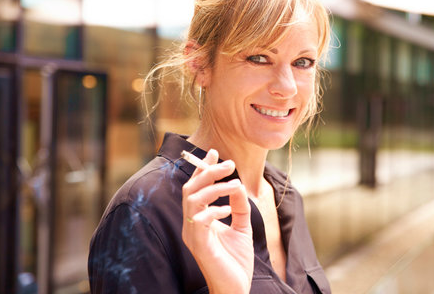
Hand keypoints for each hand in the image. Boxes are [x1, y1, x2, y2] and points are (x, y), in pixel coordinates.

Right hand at [182, 149, 253, 293]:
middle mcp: (191, 223)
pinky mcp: (198, 245)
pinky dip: (214, 210)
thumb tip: (237, 184)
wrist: (236, 288)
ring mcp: (192, 234)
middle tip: (229, 163)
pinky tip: (228, 209)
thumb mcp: (242, 226)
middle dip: (209, 172)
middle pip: (191, 188)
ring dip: (214, 187)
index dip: (204, 168)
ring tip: (234, 184)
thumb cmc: (236, 260)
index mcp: (199, 218)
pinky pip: (199, 220)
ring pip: (193, 199)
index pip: (197, 187)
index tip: (215, 152)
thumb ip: (239, 206)